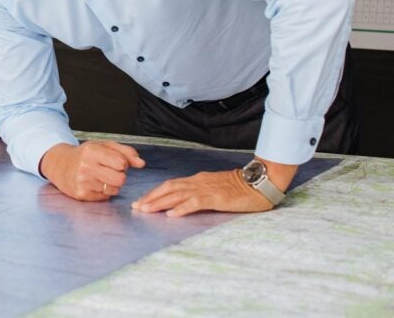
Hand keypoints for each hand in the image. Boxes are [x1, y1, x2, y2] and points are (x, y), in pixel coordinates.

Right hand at [40, 141, 144, 201]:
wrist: (60, 165)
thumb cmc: (85, 154)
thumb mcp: (104, 146)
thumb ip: (125, 152)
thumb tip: (142, 163)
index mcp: (92, 151)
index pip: (122, 163)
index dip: (122, 163)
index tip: (115, 161)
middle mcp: (86, 167)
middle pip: (120, 179)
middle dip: (119, 175)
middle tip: (109, 170)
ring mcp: (83, 182)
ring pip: (114, 189)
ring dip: (112, 184)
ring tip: (101, 177)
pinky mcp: (82, 195)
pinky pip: (105, 197)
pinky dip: (104, 191)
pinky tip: (94, 184)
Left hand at [133, 159, 296, 216]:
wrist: (259, 182)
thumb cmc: (240, 187)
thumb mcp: (215, 187)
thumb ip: (201, 191)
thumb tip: (186, 199)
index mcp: (197, 179)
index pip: (170, 185)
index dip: (154, 193)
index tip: (142, 201)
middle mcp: (198, 182)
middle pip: (168, 188)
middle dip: (151, 198)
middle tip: (136, 207)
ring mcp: (206, 189)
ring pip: (176, 195)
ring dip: (159, 202)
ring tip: (145, 210)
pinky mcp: (215, 197)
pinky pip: (194, 203)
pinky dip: (181, 208)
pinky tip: (171, 215)